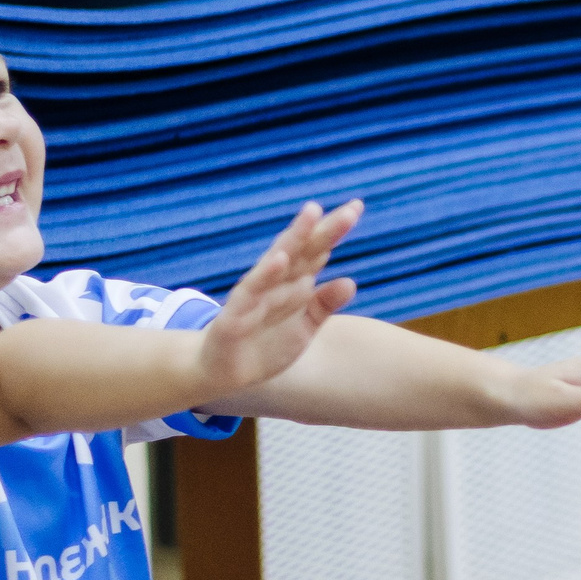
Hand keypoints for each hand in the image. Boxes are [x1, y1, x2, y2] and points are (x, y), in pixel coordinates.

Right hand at [199, 201, 360, 396]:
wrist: (224, 372)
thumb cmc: (265, 344)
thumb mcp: (304, 327)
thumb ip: (324, 305)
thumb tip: (350, 282)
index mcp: (292, 283)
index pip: (316, 251)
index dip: (333, 230)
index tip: (356, 206)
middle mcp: (274, 282)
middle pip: (302, 250)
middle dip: (323, 228)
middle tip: (351, 209)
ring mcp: (254, 295)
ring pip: (277, 262)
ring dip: (294, 238)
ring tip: (313, 214)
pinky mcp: (235, 315)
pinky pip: (251, 292)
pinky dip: (265, 275)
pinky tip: (279, 260)